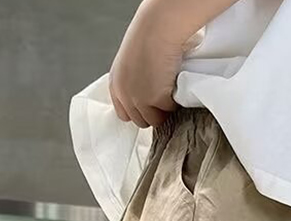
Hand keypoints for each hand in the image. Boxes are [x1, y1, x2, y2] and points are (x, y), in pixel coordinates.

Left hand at [109, 4, 183, 128]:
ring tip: (168, 89)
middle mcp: (124, 94)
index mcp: (116, 85)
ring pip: (155, 120)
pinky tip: (173, 83)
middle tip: (162, 95)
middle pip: (140, 121)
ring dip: (164, 109)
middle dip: (153, 112)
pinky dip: (175, 100)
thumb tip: (144, 101)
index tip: (148, 105)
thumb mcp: (130, 64)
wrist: (158, 29)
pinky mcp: (156, 99)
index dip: (138, 111)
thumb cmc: (149, 38)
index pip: (124, 115)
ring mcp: (139, 99)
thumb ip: (131, 84)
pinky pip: (170, 110)